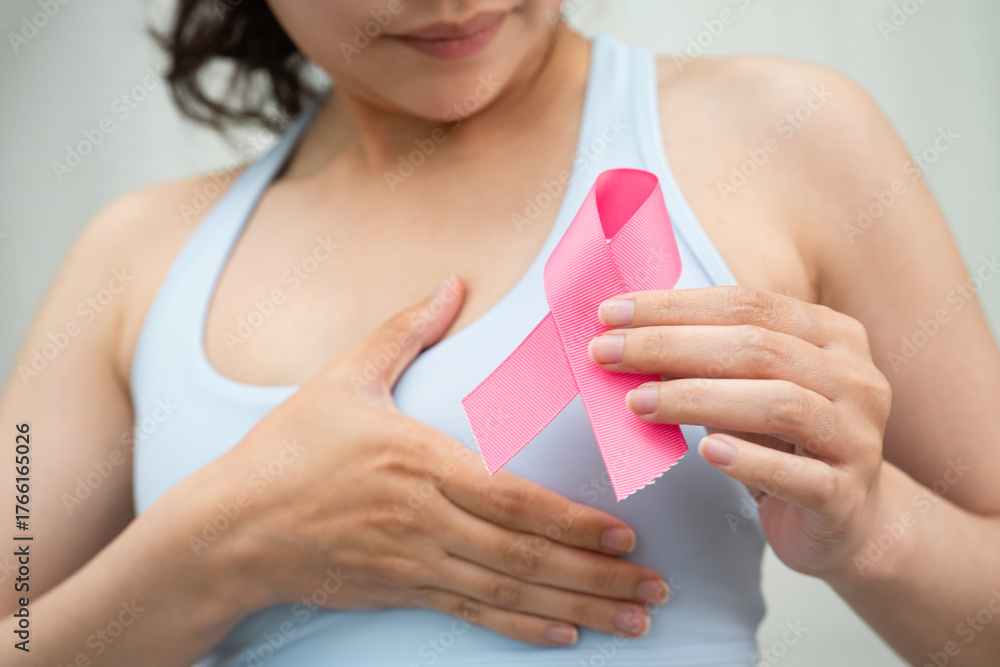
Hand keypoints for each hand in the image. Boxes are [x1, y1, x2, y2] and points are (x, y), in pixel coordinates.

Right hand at [183, 278, 667, 646]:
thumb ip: (404, 331)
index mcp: (417, 460)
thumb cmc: (288, 448)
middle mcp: (422, 518)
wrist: (230, 528)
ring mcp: (412, 561)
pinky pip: (469, 613)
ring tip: (633, 621)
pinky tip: (564, 636)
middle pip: (523, 556)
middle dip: (597, 576)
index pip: (510, 498)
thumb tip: (451, 282)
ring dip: (576, 607)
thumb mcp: (344, 378)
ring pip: (507, 591)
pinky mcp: (399, 590)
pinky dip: (520, 628)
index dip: (571, 522)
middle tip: (656, 591)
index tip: (625, 535)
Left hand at [588, 286, 891, 577]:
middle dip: (671, 347)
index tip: (609, 314)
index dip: (674, 306)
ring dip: (698, 399)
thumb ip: (706, 358)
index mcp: (831, 335)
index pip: (746, 304)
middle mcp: (854, 378)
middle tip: (606, 354)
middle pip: (757, 348)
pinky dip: (748, 460)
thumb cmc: (785, 444)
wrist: (847, 520)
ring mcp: (857, 437)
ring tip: (637, 402)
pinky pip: (797, 475)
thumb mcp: (751, 388)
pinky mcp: (845, 495)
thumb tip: (623, 335)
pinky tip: (704, 452)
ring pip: (778, 404)